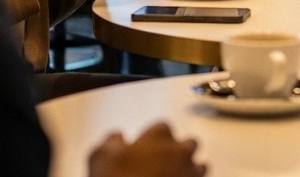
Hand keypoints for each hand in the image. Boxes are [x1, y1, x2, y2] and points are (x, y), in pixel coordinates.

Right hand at [88, 123, 204, 176]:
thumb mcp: (100, 156)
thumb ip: (112, 140)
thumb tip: (118, 137)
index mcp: (160, 136)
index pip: (163, 128)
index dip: (152, 139)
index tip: (142, 150)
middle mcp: (181, 151)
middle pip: (188, 144)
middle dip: (177, 152)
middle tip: (159, 165)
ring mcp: (191, 173)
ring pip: (200, 166)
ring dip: (189, 170)